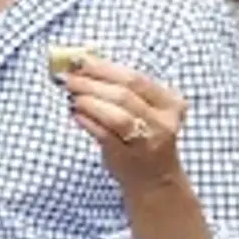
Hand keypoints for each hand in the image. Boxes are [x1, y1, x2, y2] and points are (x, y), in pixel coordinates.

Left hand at [63, 58, 185, 186]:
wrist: (153, 178)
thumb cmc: (143, 135)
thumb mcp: (145, 110)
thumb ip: (122, 88)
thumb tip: (84, 63)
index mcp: (170, 103)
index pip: (135, 79)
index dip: (103, 67)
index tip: (78, 60)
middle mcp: (164, 121)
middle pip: (124, 94)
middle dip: (91, 83)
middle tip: (68, 78)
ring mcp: (147, 140)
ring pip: (116, 115)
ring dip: (88, 101)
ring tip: (72, 96)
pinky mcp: (128, 156)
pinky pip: (103, 134)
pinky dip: (86, 121)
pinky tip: (76, 114)